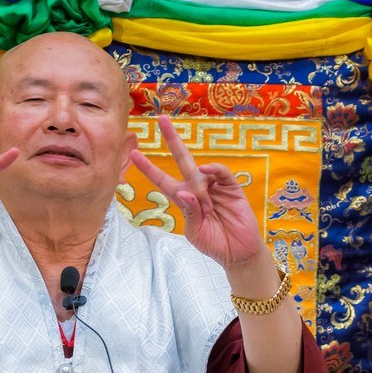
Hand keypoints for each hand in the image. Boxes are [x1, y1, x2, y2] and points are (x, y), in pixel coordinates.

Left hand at [129, 116, 266, 270]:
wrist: (238, 252)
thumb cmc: (214, 243)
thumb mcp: (195, 232)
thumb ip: (189, 213)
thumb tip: (186, 193)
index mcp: (183, 199)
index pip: (162, 180)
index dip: (148, 168)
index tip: (133, 154)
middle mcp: (197, 188)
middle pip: (182, 159)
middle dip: (172, 139)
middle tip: (161, 120)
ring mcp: (214, 186)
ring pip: (200, 170)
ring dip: (199, 184)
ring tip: (206, 207)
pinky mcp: (232, 187)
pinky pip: (220, 173)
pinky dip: (212, 169)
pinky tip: (205, 171)